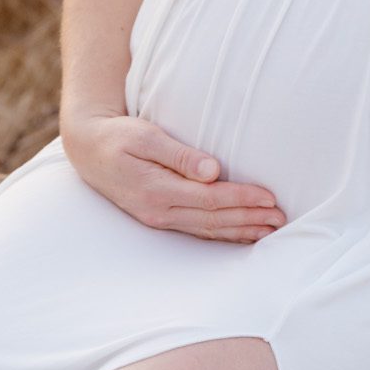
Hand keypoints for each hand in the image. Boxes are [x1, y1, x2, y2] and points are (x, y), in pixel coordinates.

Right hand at [61, 111, 287, 244]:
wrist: (88, 150)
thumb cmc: (118, 137)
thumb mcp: (145, 136)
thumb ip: (179, 155)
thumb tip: (213, 170)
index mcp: (157, 190)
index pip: (210, 198)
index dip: (242, 198)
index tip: (269, 196)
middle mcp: (159, 210)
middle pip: (213, 218)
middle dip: (249, 218)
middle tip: (281, 217)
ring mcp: (159, 218)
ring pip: (208, 229)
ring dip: (241, 229)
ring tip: (271, 229)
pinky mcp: (160, 218)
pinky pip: (198, 230)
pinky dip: (223, 233)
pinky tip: (242, 234)